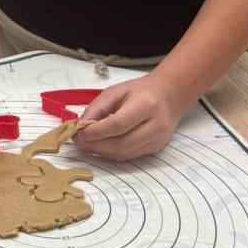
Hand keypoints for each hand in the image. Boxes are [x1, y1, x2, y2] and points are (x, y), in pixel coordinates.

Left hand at [72, 73, 191, 159]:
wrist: (169, 96)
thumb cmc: (140, 91)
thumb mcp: (116, 91)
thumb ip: (97, 107)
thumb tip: (80, 126)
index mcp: (146, 104)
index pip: (119, 124)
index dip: (96, 132)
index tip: (78, 132)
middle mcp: (156, 125)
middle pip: (121, 143)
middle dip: (96, 144)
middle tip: (79, 140)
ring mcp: (157, 140)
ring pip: (124, 153)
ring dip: (101, 151)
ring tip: (87, 143)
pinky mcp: (155, 149)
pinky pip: (129, 156)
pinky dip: (110, 153)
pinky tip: (100, 146)